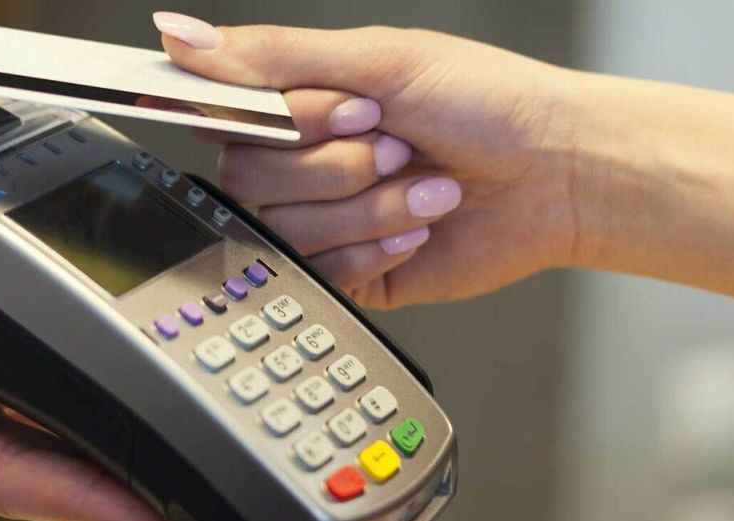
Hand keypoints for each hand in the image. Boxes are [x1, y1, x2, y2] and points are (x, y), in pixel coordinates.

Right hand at [0, 310, 210, 520]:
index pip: (26, 484)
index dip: (100, 506)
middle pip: (62, 469)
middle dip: (136, 490)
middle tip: (212, 507)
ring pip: (55, 431)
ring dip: (120, 446)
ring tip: (191, 460)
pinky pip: (32, 389)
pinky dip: (81, 395)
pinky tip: (123, 394)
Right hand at [154, 13, 733, 304]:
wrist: (555, 174)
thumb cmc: (486, 104)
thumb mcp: (378, 60)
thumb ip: (271, 57)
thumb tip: (178, 35)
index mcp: (304, 106)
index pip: (228, 117)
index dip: (279, 122)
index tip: (347, 111)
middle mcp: (306, 164)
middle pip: (248, 177)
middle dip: (333, 163)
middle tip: (393, 144)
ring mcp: (326, 221)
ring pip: (287, 226)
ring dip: (366, 204)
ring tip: (423, 188)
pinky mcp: (350, 272)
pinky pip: (323, 271)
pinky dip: (377, 244)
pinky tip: (418, 227)